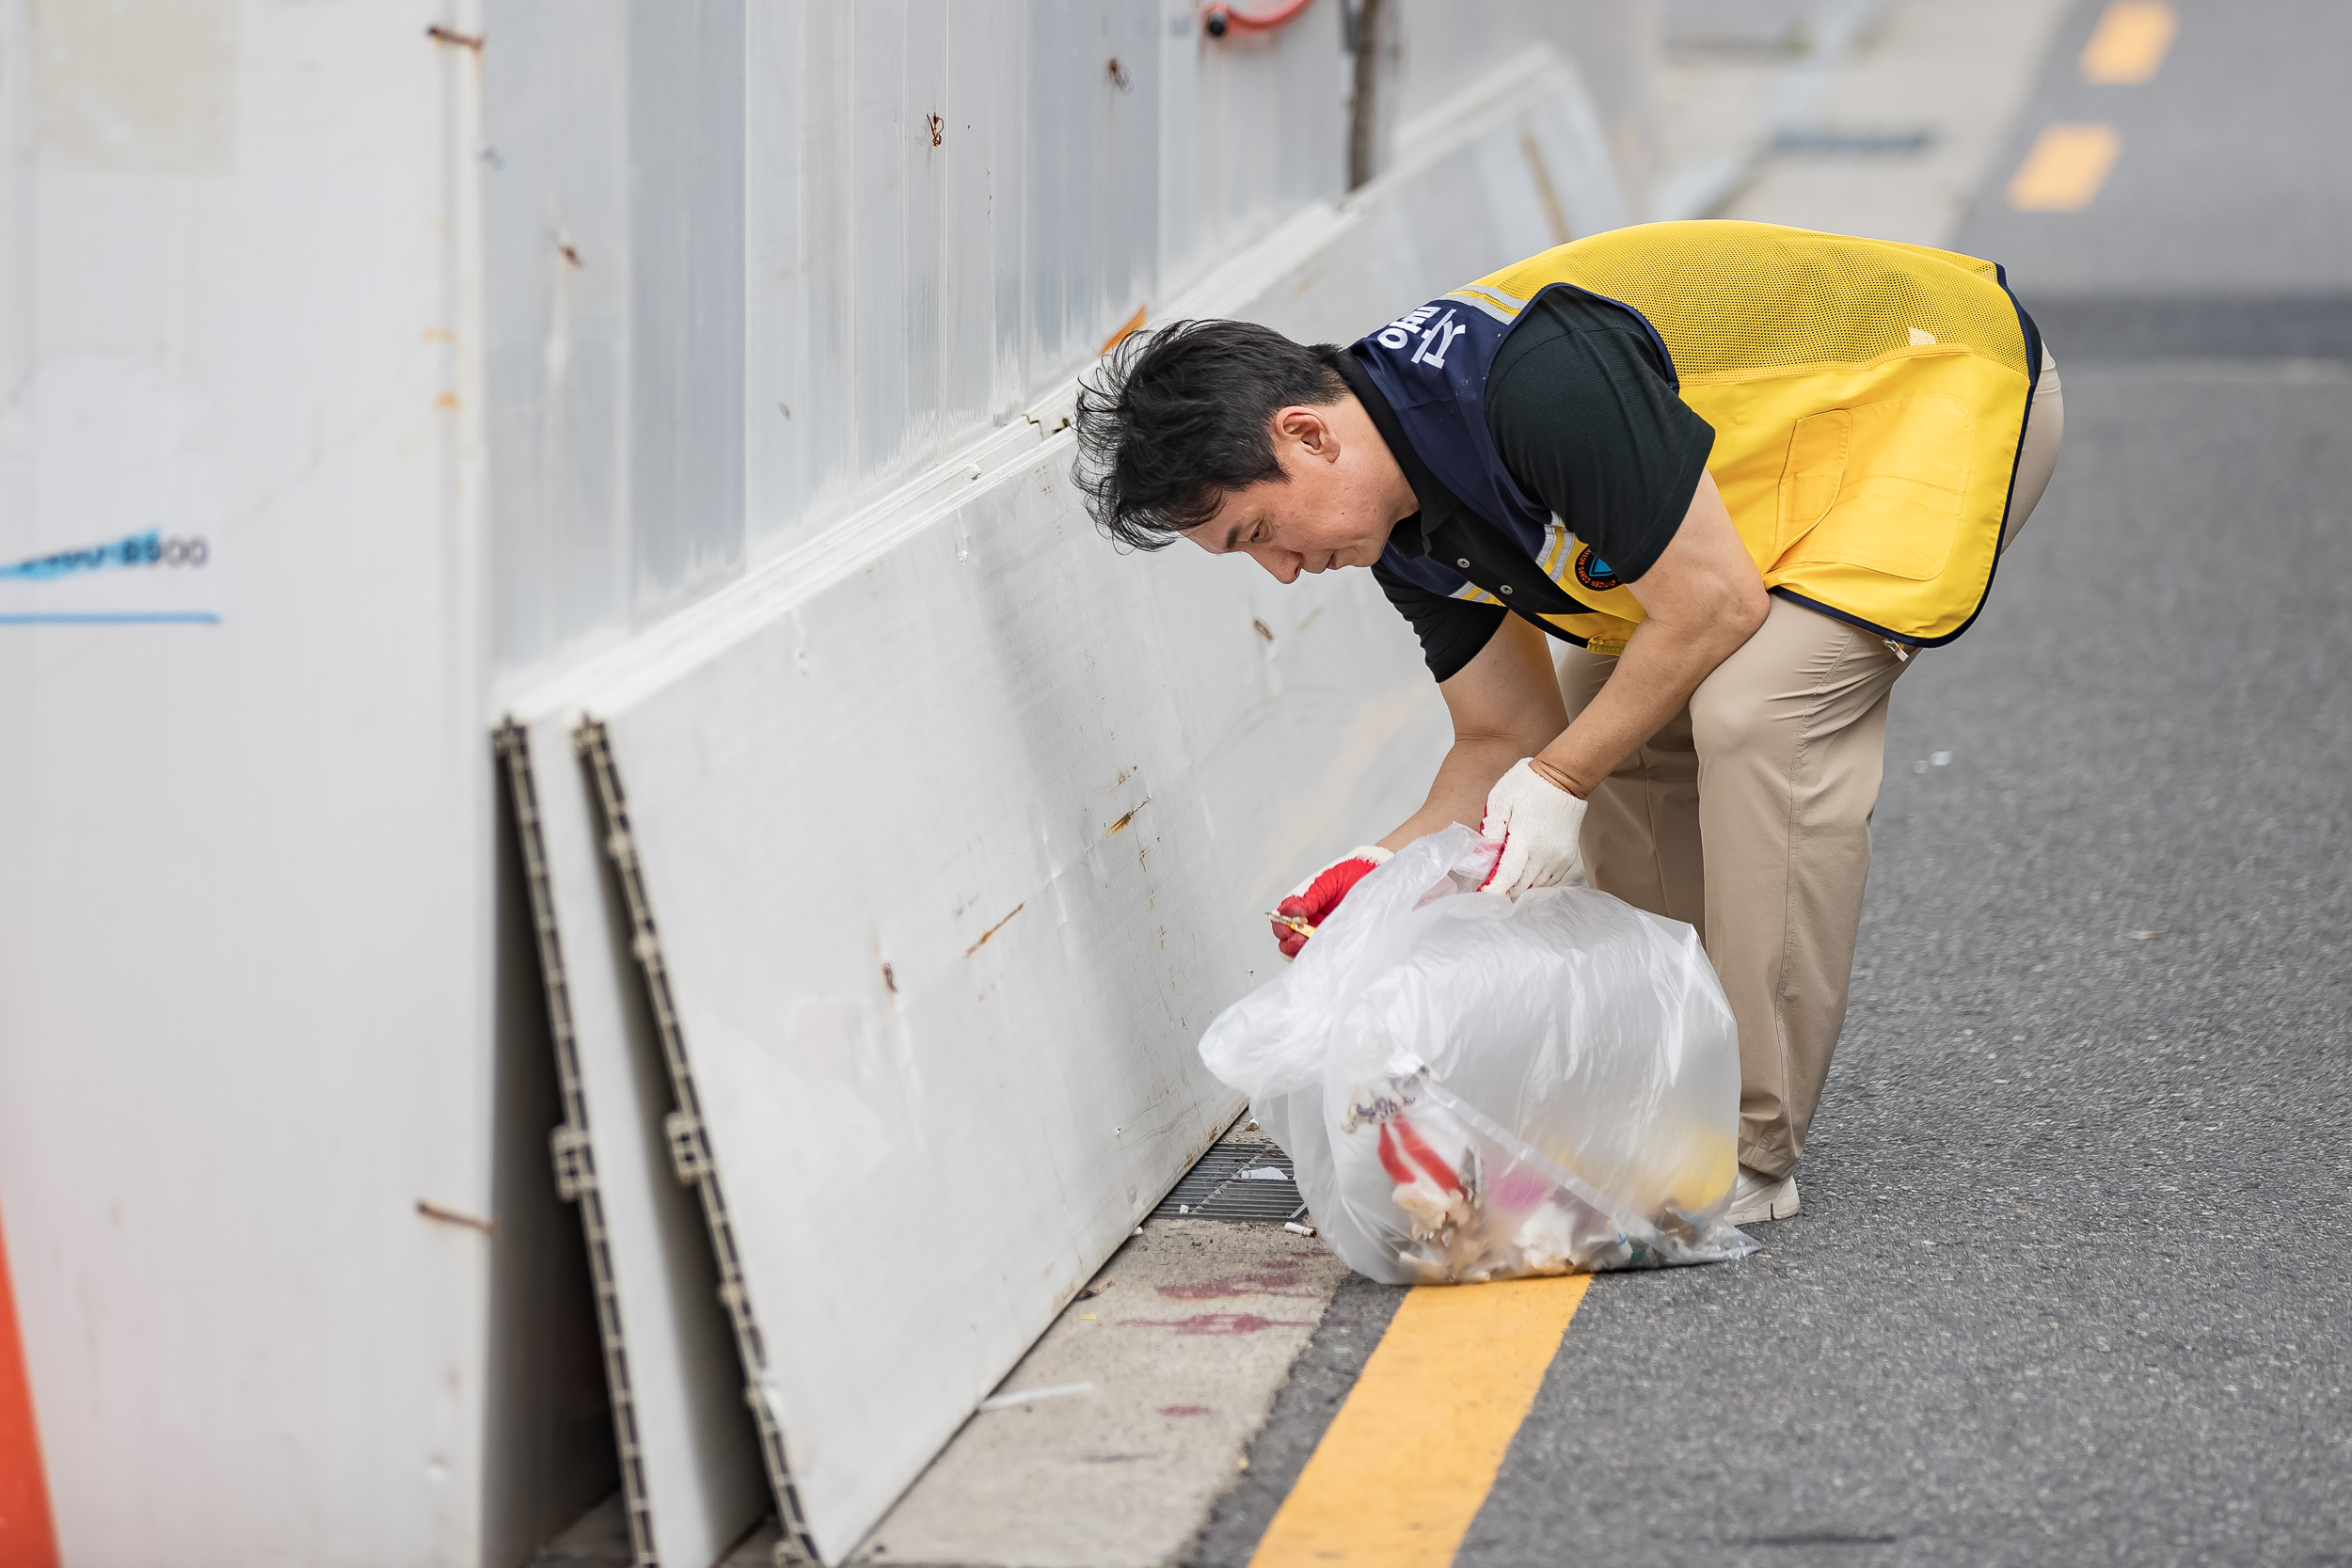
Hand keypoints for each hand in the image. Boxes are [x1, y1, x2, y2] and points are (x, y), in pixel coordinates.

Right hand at [1270, 845, 1392, 956]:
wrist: (1379, 873)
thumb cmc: (1352, 872)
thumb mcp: (1328, 881)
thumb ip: (1309, 896)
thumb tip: (1288, 911)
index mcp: (1302, 904)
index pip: (1282, 920)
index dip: (1280, 927)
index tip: (1286, 928)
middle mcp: (1310, 920)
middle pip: (1289, 939)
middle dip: (1289, 942)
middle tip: (1298, 938)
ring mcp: (1324, 931)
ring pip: (1306, 948)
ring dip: (1304, 949)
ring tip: (1312, 942)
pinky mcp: (1340, 939)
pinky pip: (1327, 951)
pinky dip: (1322, 953)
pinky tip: (1327, 947)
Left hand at [1479, 758, 1585, 897]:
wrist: (1563, 778)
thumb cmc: (1529, 784)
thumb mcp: (1500, 799)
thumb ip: (1492, 827)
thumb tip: (1486, 852)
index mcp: (1526, 839)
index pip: (1507, 876)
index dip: (1493, 890)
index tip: (1481, 894)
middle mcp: (1545, 854)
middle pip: (1520, 886)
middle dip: (1502, 889)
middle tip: (1489, 884)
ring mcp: (1559, 857)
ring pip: (1535, 886)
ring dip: (1518, 886)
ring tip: (1505, 879)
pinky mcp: (1567, 857)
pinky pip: (1549, 881)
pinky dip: (1534, 882)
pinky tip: (1524, 874)